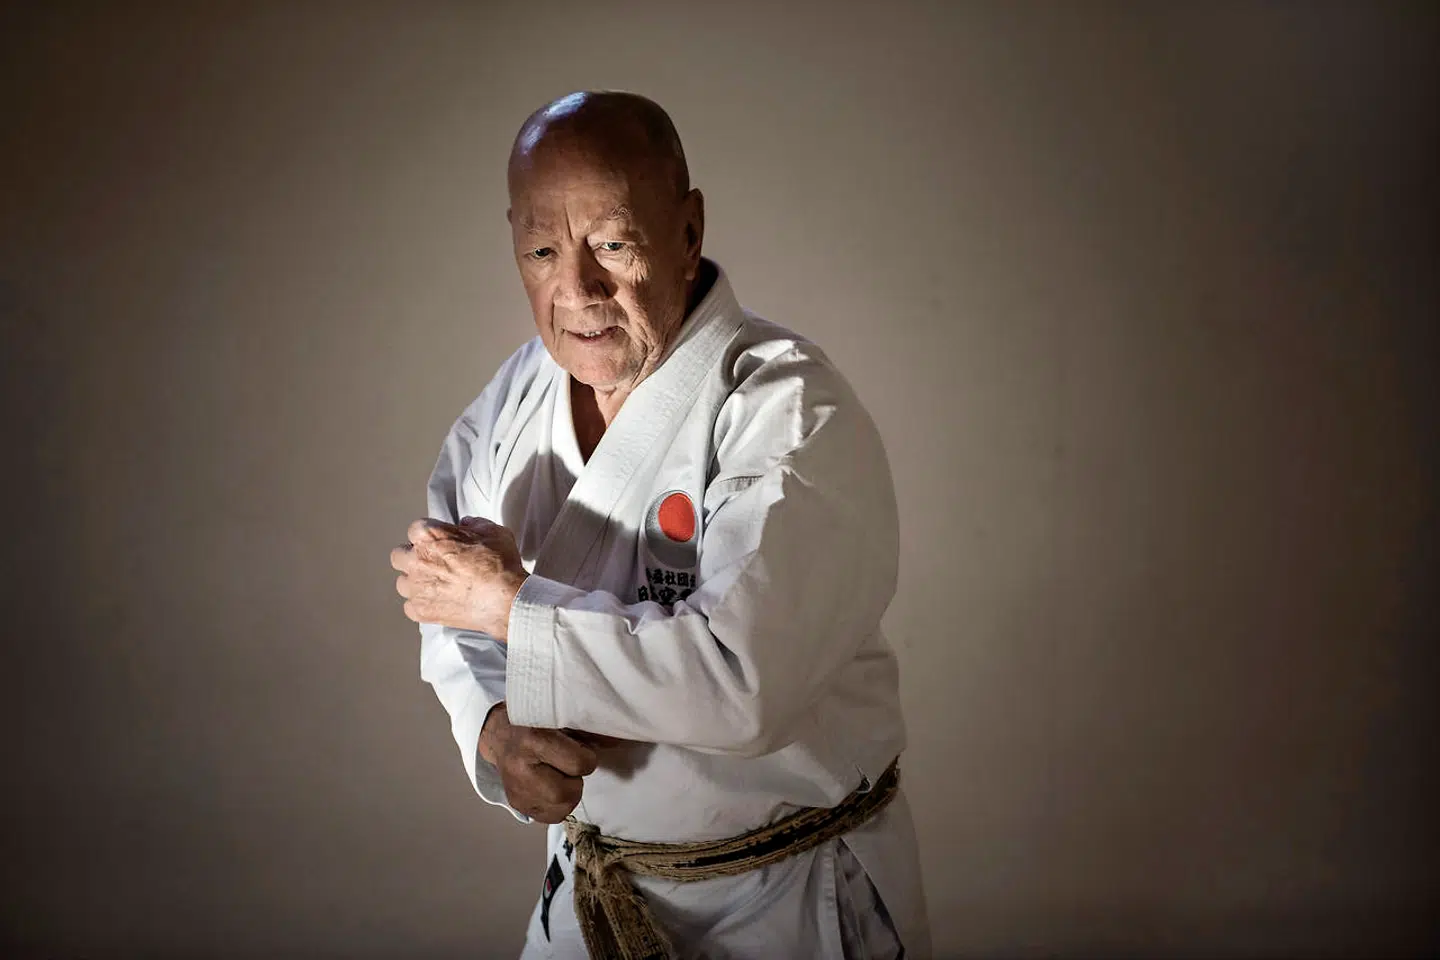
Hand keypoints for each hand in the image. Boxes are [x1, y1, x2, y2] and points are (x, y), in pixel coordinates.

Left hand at [391, 516, 527, 638]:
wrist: (505, 599)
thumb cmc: (499, 564)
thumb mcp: (493, 531)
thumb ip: (474, 524)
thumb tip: (466, 525)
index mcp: (429, 536)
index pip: (416, 530)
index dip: (430, 536)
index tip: (440, 542)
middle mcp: (416, 560)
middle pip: (399, 555)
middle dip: (412, 558)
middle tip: (432, 563)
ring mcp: (416, 587)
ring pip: (402, 583)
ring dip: (415, 583)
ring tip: (435, 586)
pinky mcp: (420, 610)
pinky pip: (411, 607)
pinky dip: (422, 605)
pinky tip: (438, 603)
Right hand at [480, 703, 597, 822]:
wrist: (500, 734)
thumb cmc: (535, 722)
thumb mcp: (560, 718)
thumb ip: (589, 731)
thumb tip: (620, 741)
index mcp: (534, 740)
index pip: (579, 764)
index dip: (586, 758)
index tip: (579, 749)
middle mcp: (521, 768)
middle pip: (567, 794)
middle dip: (575, 781)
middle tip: (568, 766)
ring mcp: (516, 791)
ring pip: (561, 810)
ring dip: (568, 795)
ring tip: (558, 776)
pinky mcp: (516, 804)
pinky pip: (551, 817)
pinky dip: (558, 805)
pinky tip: (551, 786)